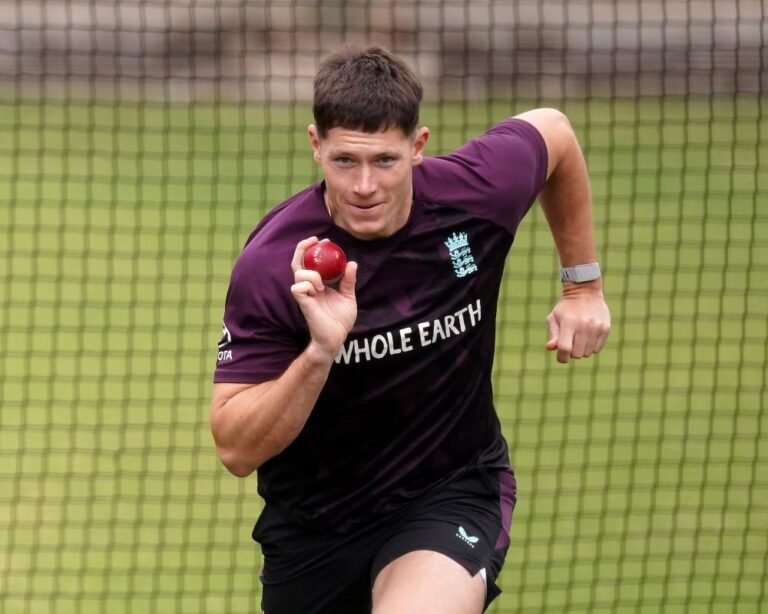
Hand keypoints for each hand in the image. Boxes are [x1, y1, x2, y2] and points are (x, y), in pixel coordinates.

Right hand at [291, 237, 357, 359]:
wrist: (337, 337)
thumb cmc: (340, 319)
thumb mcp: (348, 296)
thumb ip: (348, 281)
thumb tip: (352, 263)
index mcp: (317, 284)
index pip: (309, 262)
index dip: (313, 249)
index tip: (325, 240)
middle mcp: (308, 287)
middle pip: (297, 262)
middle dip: (303, 248)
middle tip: (315, 240)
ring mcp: (305, 295)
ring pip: (299, 273)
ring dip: (311, 273)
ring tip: (323, 284)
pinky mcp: (303, 303)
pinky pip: (298, 287)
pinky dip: (308, 285)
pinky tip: (318, 291)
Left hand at [546, 282, 610, 362]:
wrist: (585, 292)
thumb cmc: (566, 308)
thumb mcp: (554, 318)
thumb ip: (553, 334)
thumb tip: (550, 348)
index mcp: (569, 324)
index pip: (565, 349)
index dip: (562, 358)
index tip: (561, 357)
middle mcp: (584, 326)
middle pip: (577, 354)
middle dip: (571, 352)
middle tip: (570, 343)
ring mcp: (596, 327)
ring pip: (587, 353)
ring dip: (582, 350)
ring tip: (579, 338)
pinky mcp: (605, 328)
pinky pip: (597, 349)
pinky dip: (591, 347)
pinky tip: (588, 337)